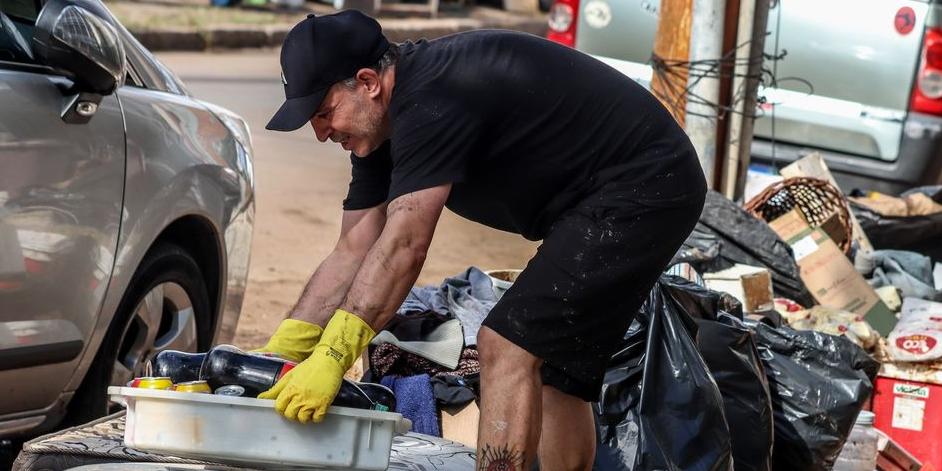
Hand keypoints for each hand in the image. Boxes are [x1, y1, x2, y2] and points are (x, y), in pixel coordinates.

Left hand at [259, 310, 373, 422]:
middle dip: (292, 413)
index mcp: (290, 389)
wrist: (328, 361)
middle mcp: (299, 397)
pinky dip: (316, 417)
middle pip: (290, 415)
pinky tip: (316, 410)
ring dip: (304, 416)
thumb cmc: (309, 367)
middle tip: (297, 407)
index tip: (286, 405)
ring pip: (303, 419)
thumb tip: (261, 398)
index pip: (279, 407)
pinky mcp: (324, 404)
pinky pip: (317, 419)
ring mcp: (312, 402)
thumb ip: (275, 390)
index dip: (282, 408)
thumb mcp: (289, 376)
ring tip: (307, 409)